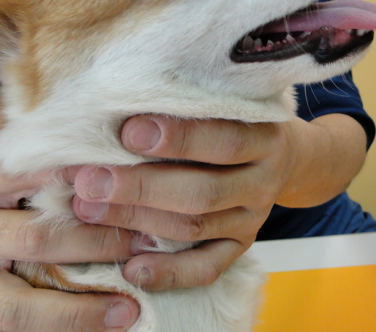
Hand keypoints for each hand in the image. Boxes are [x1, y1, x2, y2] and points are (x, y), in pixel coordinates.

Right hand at [0, 153, 139, 331]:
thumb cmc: (1, 202)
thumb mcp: (13, 174)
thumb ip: (49, 162)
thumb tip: (119, 146)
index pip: (29, 175)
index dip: (80, 176)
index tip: (128, 179)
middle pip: (35, 240)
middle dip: (97, 244)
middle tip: (145, 244)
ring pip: (20, 306)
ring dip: (79, 311)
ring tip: (129, 309)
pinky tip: (101, 329)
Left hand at [71, 113, 366, 290]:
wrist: (287, 156)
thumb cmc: (238, 120)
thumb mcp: (231, 103)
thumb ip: (192, 105)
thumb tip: (117, 106)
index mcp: (264, 138)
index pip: (225, 140)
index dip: (179, 138)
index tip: (127, 130)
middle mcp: (263, 182)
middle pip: (204, 191)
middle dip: (142, 187)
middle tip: (89, 180)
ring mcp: (253, 218)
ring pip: (196, 227)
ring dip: (138, 220)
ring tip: (88, 209)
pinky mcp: (241, 245)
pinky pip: (208, 268)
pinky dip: (169, 272)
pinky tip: (130, 268)